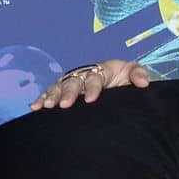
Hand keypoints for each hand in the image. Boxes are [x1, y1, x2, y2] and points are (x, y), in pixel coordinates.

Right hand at [31, 59, 150, 109]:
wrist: (118, 87)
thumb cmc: (125, 81)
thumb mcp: (133, 75)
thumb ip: (139, 74)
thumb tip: (144, 83)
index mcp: (101, 70)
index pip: (95, 78)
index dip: (93, 88)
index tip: (91, 100)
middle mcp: (83, 75)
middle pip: (73, 82)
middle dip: (68, 93)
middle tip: (65, 105)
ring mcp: (72, 83)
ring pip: (59, 87)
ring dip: (52, 96)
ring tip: (46, 107)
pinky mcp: (63, 92)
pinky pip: (51, 94)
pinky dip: (42, 99)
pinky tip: (35, 108)